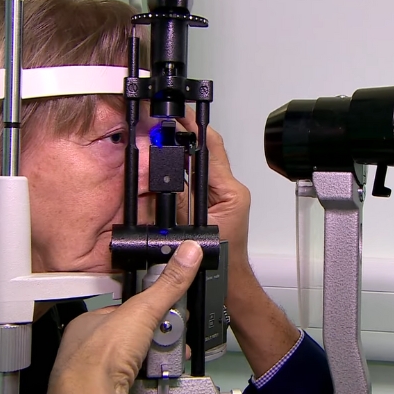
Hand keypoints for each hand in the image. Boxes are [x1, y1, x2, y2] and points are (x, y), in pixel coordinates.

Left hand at [47, 241, 202, 393]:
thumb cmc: (97, 357)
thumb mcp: (143, 310)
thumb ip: (168, 283)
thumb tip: (188, 253)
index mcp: (92, 321)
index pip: (130, 307)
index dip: (154, 307)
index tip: (173, 308)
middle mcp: (93, 346)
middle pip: (138, 332)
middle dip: (161, 334)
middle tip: (173, 335)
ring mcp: (102, 370)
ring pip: (140, 356)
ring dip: (159, 355)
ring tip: (168, 356)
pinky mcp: (114, 388)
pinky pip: (141, 377)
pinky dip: (154, 375)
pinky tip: (160, 372)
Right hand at [175, 107, 251, 266]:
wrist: (229, 276)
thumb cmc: (219, 256)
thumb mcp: (193, 227)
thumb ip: (178, 200)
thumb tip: (162, 175)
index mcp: (231, 191)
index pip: (213, 150)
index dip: (197, 129)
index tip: (182, 116)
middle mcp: (230, 188)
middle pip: (206, 153)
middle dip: (186, 137)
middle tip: (166, 124)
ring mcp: (224, 193)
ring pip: (201, 165)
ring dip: (183, 154)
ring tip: (164, 141)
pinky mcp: (216, 199)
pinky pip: (197, 180)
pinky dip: (183, 172)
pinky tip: (169, 166)